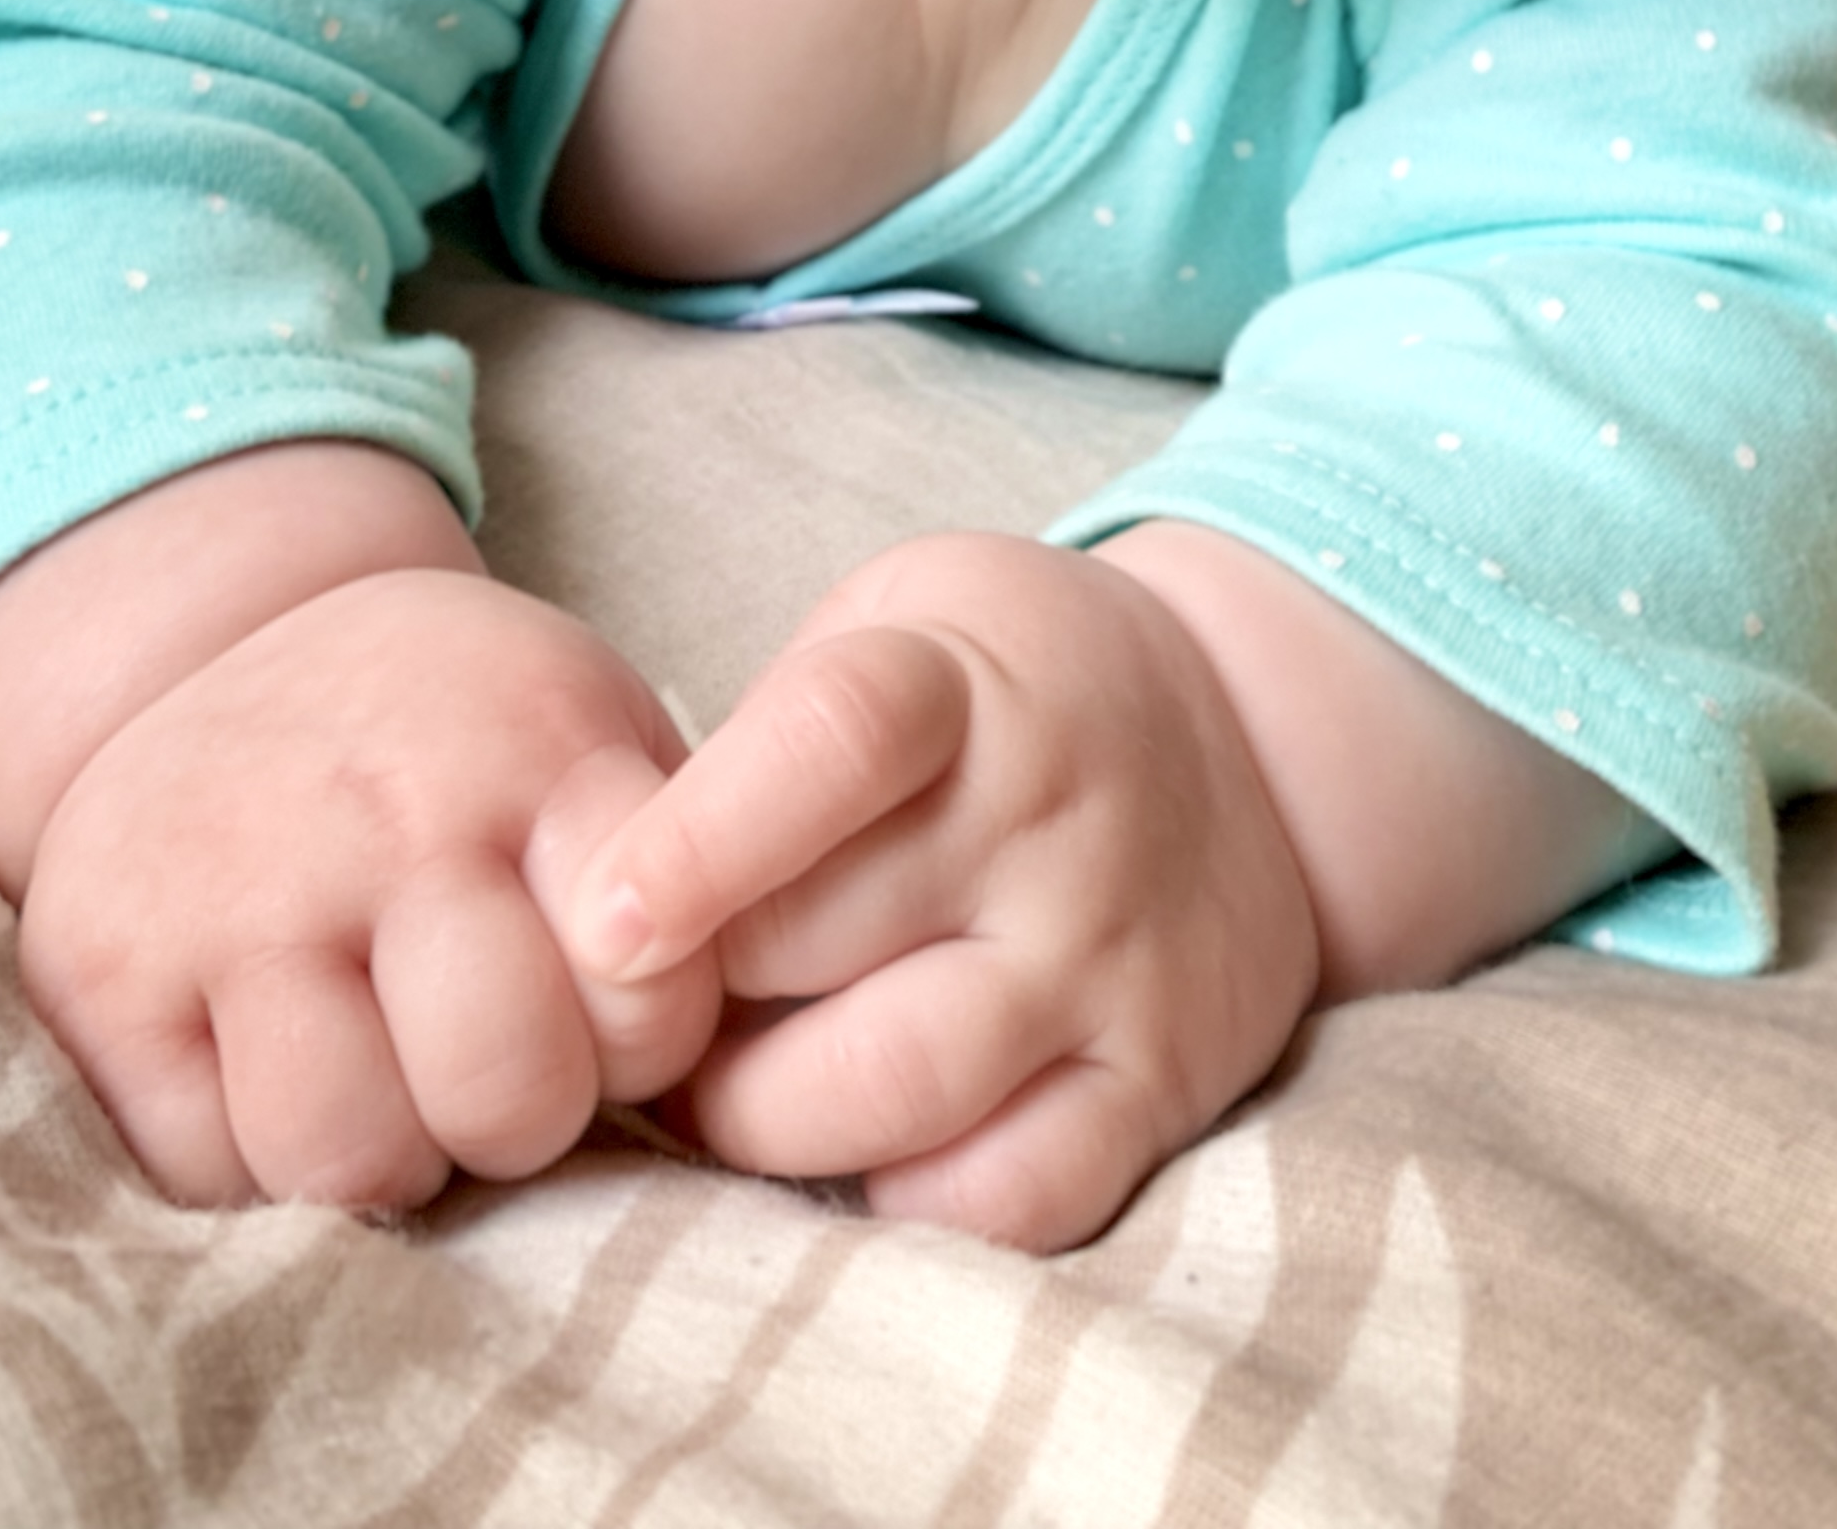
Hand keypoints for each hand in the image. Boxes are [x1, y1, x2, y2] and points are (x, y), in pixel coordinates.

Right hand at [17, 566, 721, 1210]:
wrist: (224, 640)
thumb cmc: (454, 736)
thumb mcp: (588, 737)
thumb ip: (674, 878)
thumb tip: (730, 1073)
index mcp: (538, 745)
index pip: (653, 1000)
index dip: (640, 1045)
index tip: (602, 1006)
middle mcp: (389, 808)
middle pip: (504, 1093)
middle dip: (515, 1118)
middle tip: (486, 1061)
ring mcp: (235, 887)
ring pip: (344, 1154)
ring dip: (380, 1152)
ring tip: (381, 1072)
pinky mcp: (100, 966)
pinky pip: (207, 1170)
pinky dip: (248, 1154)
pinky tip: (270, 1059)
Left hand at [570, 533, 1321, 1251]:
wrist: (1239, 727)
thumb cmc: (993, 688)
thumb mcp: (887, 634)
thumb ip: (762, 754)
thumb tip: (605, 924)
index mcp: (965, 683)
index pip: (831, 743)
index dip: (698, 838)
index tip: (597, 923)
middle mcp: (1050, 819)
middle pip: (819, 945)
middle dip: (695, 1000)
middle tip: (650, 1011)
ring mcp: (1111, 959)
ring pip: (898, 1093)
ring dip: (763, 1119)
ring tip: (725, 1092)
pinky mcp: (1160, 1083)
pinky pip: (1013, 1197)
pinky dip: (904, 1203)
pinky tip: (858, 1155)